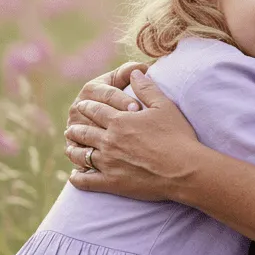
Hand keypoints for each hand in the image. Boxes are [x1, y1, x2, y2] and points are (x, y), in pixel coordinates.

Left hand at [64, 71, 200, 200]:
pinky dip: (78, 178)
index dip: (87, 107)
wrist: (183, 170)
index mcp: (119, 121)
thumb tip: (135, 72)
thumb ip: (147, 88)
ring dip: (73, 150)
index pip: (95, 110)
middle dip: (76, 128)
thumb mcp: (164, 106)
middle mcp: (109, 141)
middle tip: (71, 128)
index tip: (82, 106)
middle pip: (84, 132)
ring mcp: (108, 163)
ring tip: (70, 147)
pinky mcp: (112, 183)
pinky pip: (87, 180)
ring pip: (81, 155)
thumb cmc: (177, 136)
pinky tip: (74, 175)